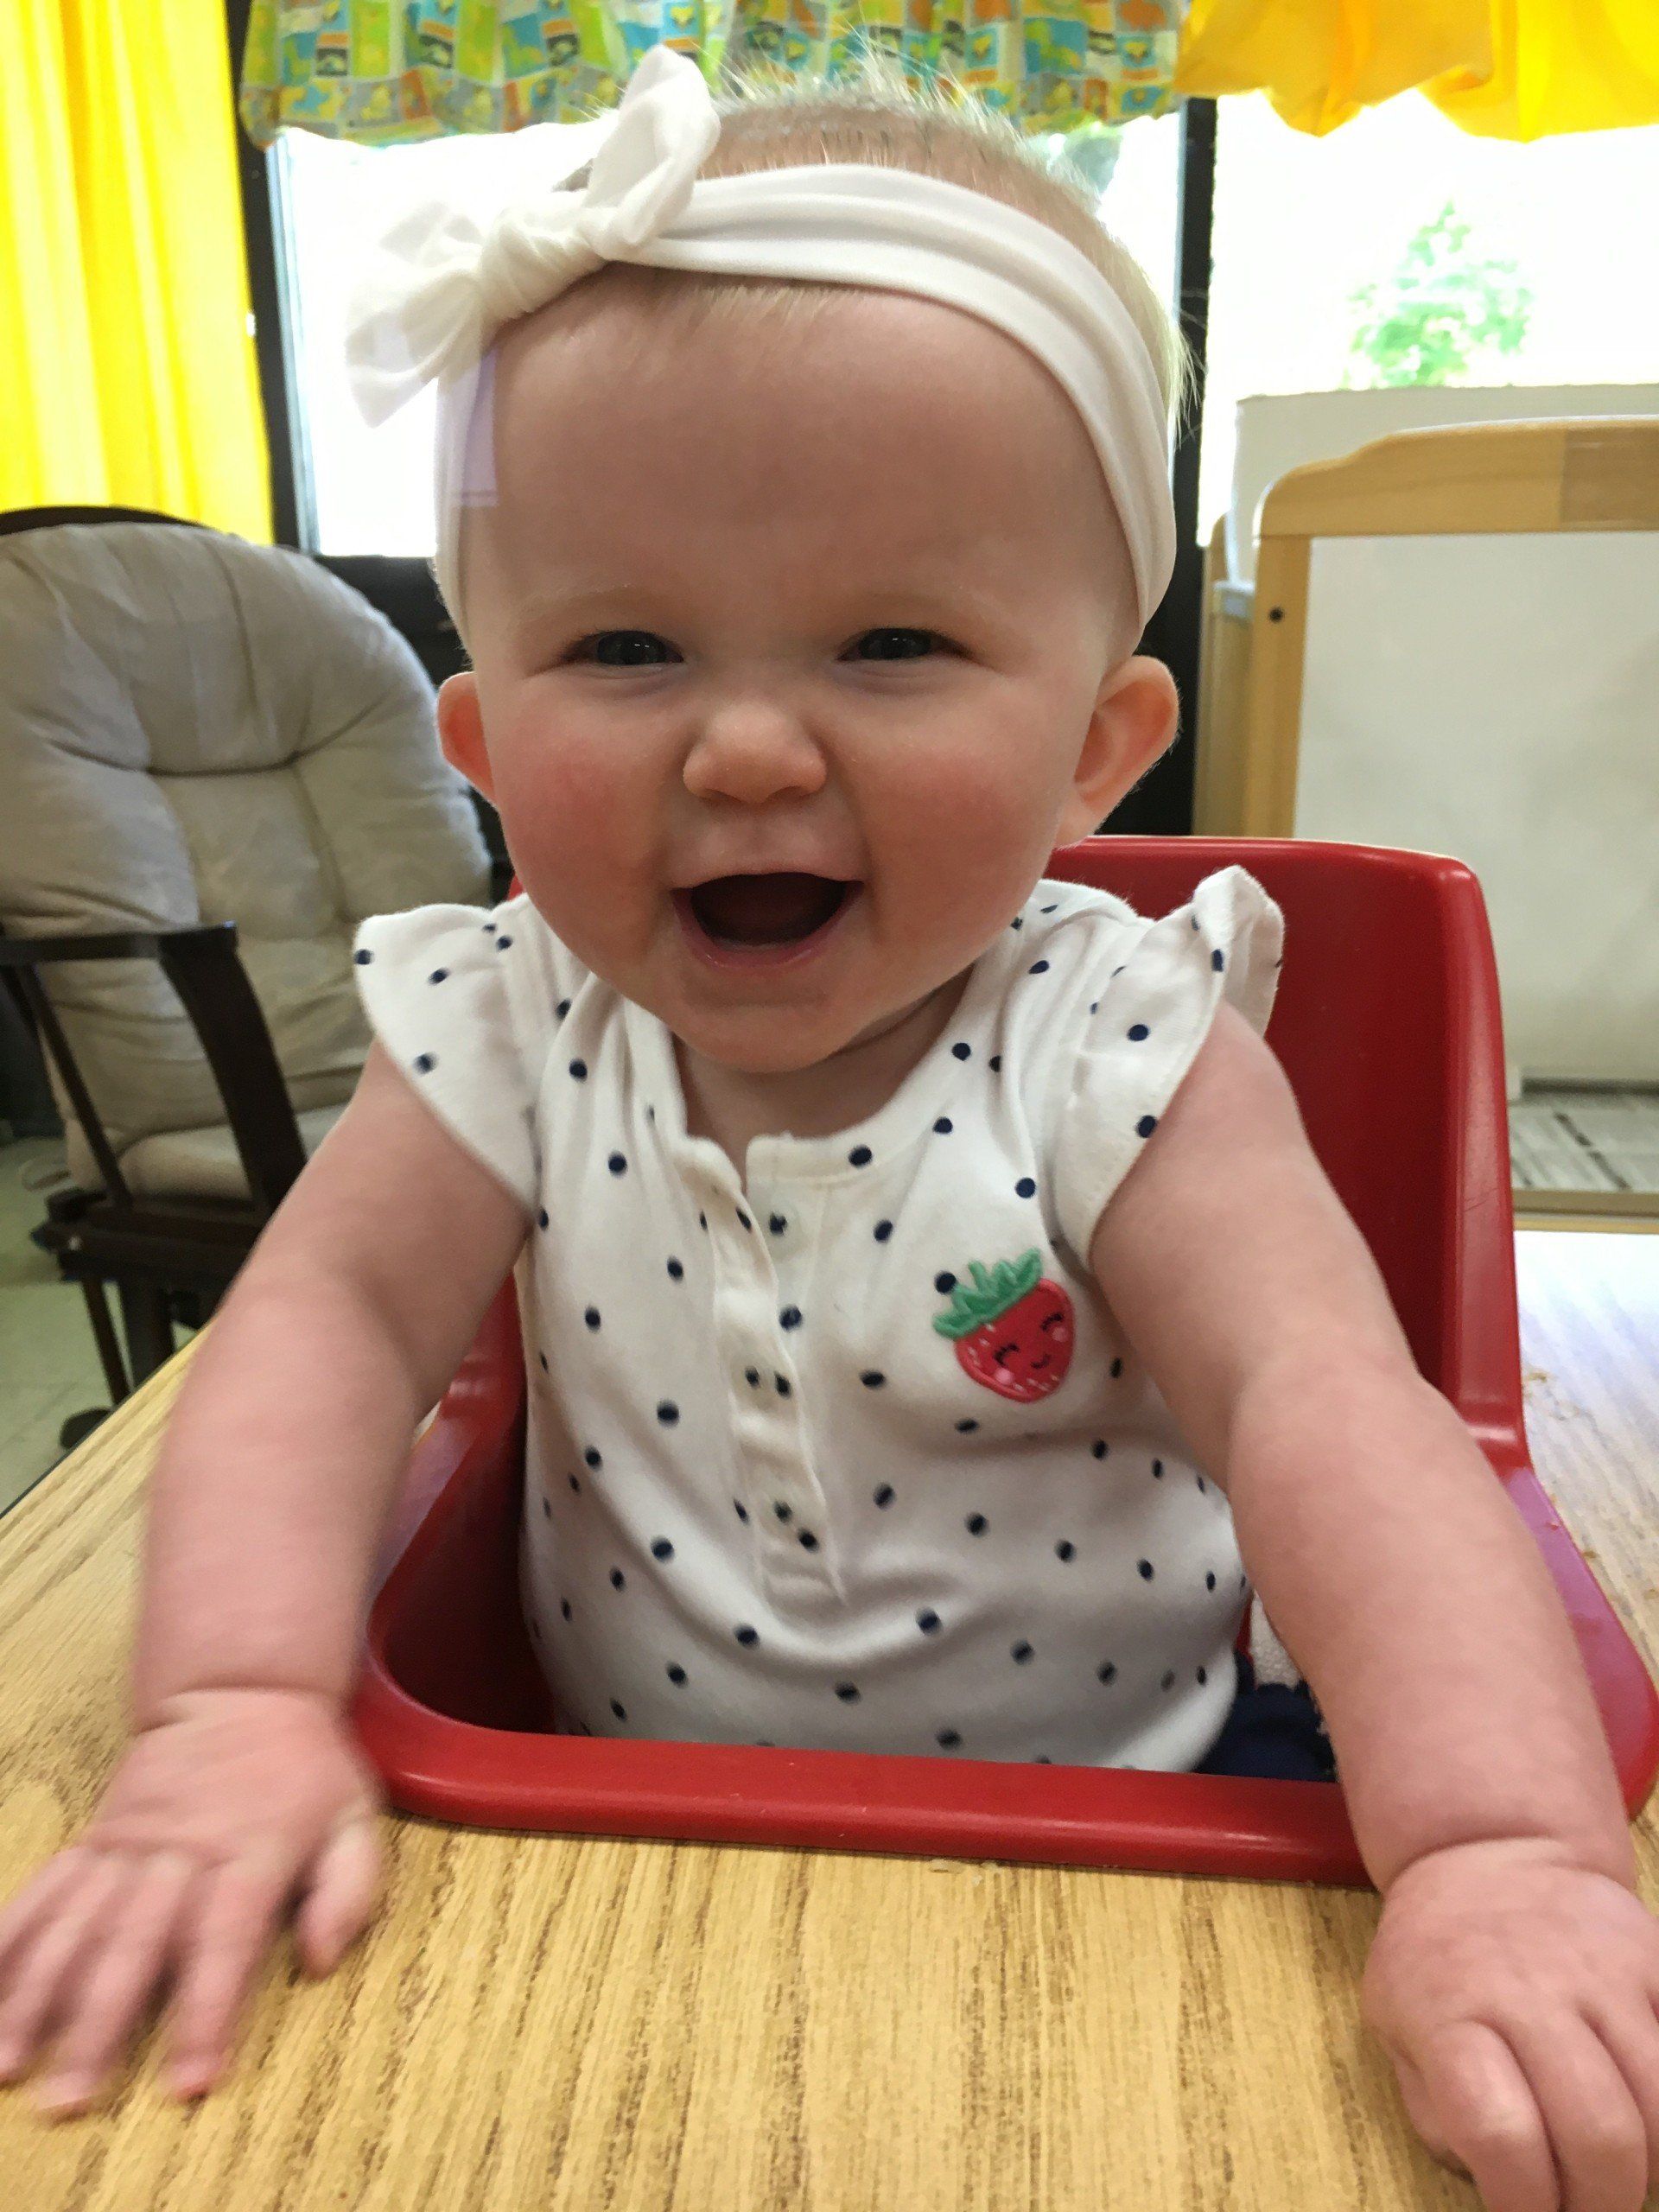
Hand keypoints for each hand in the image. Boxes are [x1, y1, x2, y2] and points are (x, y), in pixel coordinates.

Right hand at [0, 1687, 385, 2116]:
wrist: (241, 1689)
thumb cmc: (305, 1767)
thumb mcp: (356, 1815)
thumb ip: (350, 1889)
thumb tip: (323, 1962)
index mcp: (251, 1855)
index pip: (223, 1945)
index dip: (203, 2014)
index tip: (185, 2083)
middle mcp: (179, 1853)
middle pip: (133, 1947)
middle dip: (98, 2028)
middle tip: (68, 2101)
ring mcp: (127, 1845)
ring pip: (75, 1927)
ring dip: (36, 1997)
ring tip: (8, 2066)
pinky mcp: (95, 1838)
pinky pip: (46, 1892)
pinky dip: (9, 1941)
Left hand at [1361, 1837, 1658, 2211]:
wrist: (1486, 1856)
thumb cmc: (1437, 1962)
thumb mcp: (1397, 2026)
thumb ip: (1438, 2111)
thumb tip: (1498, 2183)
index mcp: (1451, 2014)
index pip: (1502, 2137)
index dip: (1525, 2205)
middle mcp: (1529, 1989)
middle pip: (1600, 2135)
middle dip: (1601, 2203)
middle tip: (1585, 2205)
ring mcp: (1600, 1972)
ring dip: (1651, 2164)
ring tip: (1621, 2164)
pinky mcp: (1654, 1956)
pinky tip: (1651, 2113)